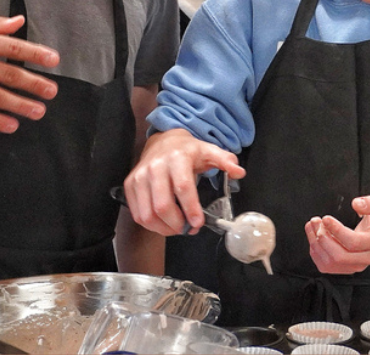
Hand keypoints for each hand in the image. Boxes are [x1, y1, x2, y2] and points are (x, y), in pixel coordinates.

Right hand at [124, 128, 244, 235]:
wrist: (163, 142)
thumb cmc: (188, 151)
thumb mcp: (210, 151)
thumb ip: (226, 161)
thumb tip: (239, 172)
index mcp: (177, 158)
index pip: (183, 188)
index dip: (190, 209)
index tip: (198, 224)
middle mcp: (155, 167)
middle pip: (162, 205)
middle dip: (176, 224)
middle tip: (188, 229)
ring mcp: (139, 177)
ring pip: (147, 213)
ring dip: (163, 228)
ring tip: (177, 228)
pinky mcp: (130, 185)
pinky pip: (137, 213)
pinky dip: (151, 225)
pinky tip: (164, 223)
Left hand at [306, 196, 369, 273]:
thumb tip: (357, 204)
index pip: (353, 242)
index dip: (336, 231)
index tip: (326, 218)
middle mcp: (367, 258)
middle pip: (339, 256)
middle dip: (323, 238)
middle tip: (316, 221)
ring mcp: (356, 265)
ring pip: (330, 262)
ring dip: (316, 244)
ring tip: (312, 226)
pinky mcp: (346, 268)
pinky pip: (326, 266)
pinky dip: (316, 252)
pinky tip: (314, 237)